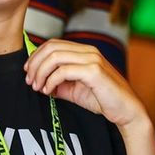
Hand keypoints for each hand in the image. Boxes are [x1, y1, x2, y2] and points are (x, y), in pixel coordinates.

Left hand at [23, 40, 146, 127]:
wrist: (126, 111)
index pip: (54, 44)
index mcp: (85, 51)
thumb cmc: (103, 99)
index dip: (36, 56)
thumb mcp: (76, 89)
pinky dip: (51, 81)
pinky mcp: (94, 72)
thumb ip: (59, 83)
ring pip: (55, 57)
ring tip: (37, 87)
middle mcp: (88, 51)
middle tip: (29, 81)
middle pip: (51, 47)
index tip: (28, 72)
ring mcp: (92, 59)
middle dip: (35, 64)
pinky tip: (48, 91)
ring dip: (41, 72)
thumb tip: (40, 82)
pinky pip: (64, 71)